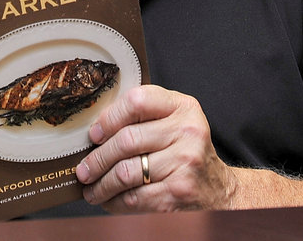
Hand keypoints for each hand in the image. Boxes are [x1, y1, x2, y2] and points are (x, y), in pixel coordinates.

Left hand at [75, 85, 236, 212]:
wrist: (218, 190)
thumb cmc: (186, 151)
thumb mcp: (175, 121)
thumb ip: (145, 115)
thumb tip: (96, 128)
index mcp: (183, 106)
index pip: (138, 101)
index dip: (110, 117)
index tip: (94, 133)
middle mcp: (187, 131)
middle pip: (127, 140)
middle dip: (98, 158)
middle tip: (83, 169)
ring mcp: (185, 162)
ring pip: (126, 172)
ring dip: (101, 183)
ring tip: (90, 188)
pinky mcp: (179, 192)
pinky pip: (135, 197)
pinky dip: (115, 201)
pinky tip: (108, 200)